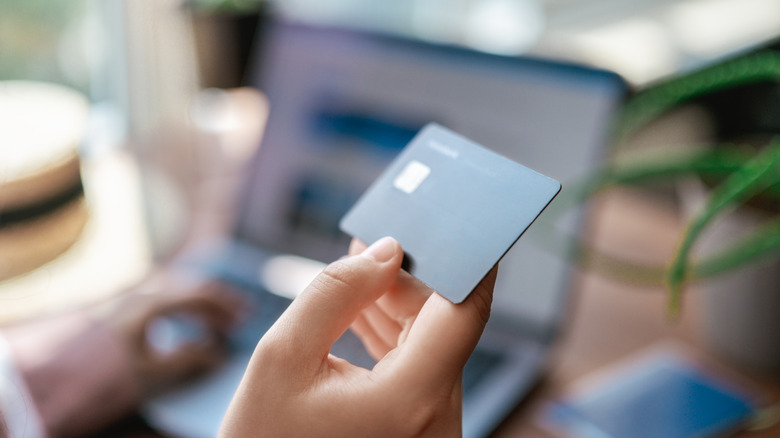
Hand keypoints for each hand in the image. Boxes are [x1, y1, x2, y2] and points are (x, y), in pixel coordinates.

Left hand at [101, 269, 246, 396]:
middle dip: (214, 302)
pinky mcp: (112, 316)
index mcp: (149, 303)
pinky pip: (154, 302)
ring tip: (213, 323)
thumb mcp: (150, 374)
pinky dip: (176, 311)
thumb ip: (188, 359)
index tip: (246, 317)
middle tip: (236, 318)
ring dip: (195, 305)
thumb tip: (217, 351)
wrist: (43, 388)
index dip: (228, 305)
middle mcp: (135, 294)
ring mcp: (121, 303)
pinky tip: (178, 326)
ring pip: (169, 293)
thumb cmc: (98, 381)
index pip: (200, 294)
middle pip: (186, 288)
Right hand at [220, 237, 496, 436]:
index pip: (466, 310)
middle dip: (411, 278)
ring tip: (360, 271)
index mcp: (412, 398)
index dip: (466, 258)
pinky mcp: (419, 430)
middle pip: (445, 324)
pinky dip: (395, 337)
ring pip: (432, 345)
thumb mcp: (282, 357)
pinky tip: (363, 310)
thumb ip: (336, 291)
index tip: (455, 219)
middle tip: (374, 242)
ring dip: (399, 305)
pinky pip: (419, 370)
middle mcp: (437, 417)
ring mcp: (432, 428)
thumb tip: (386, 251)